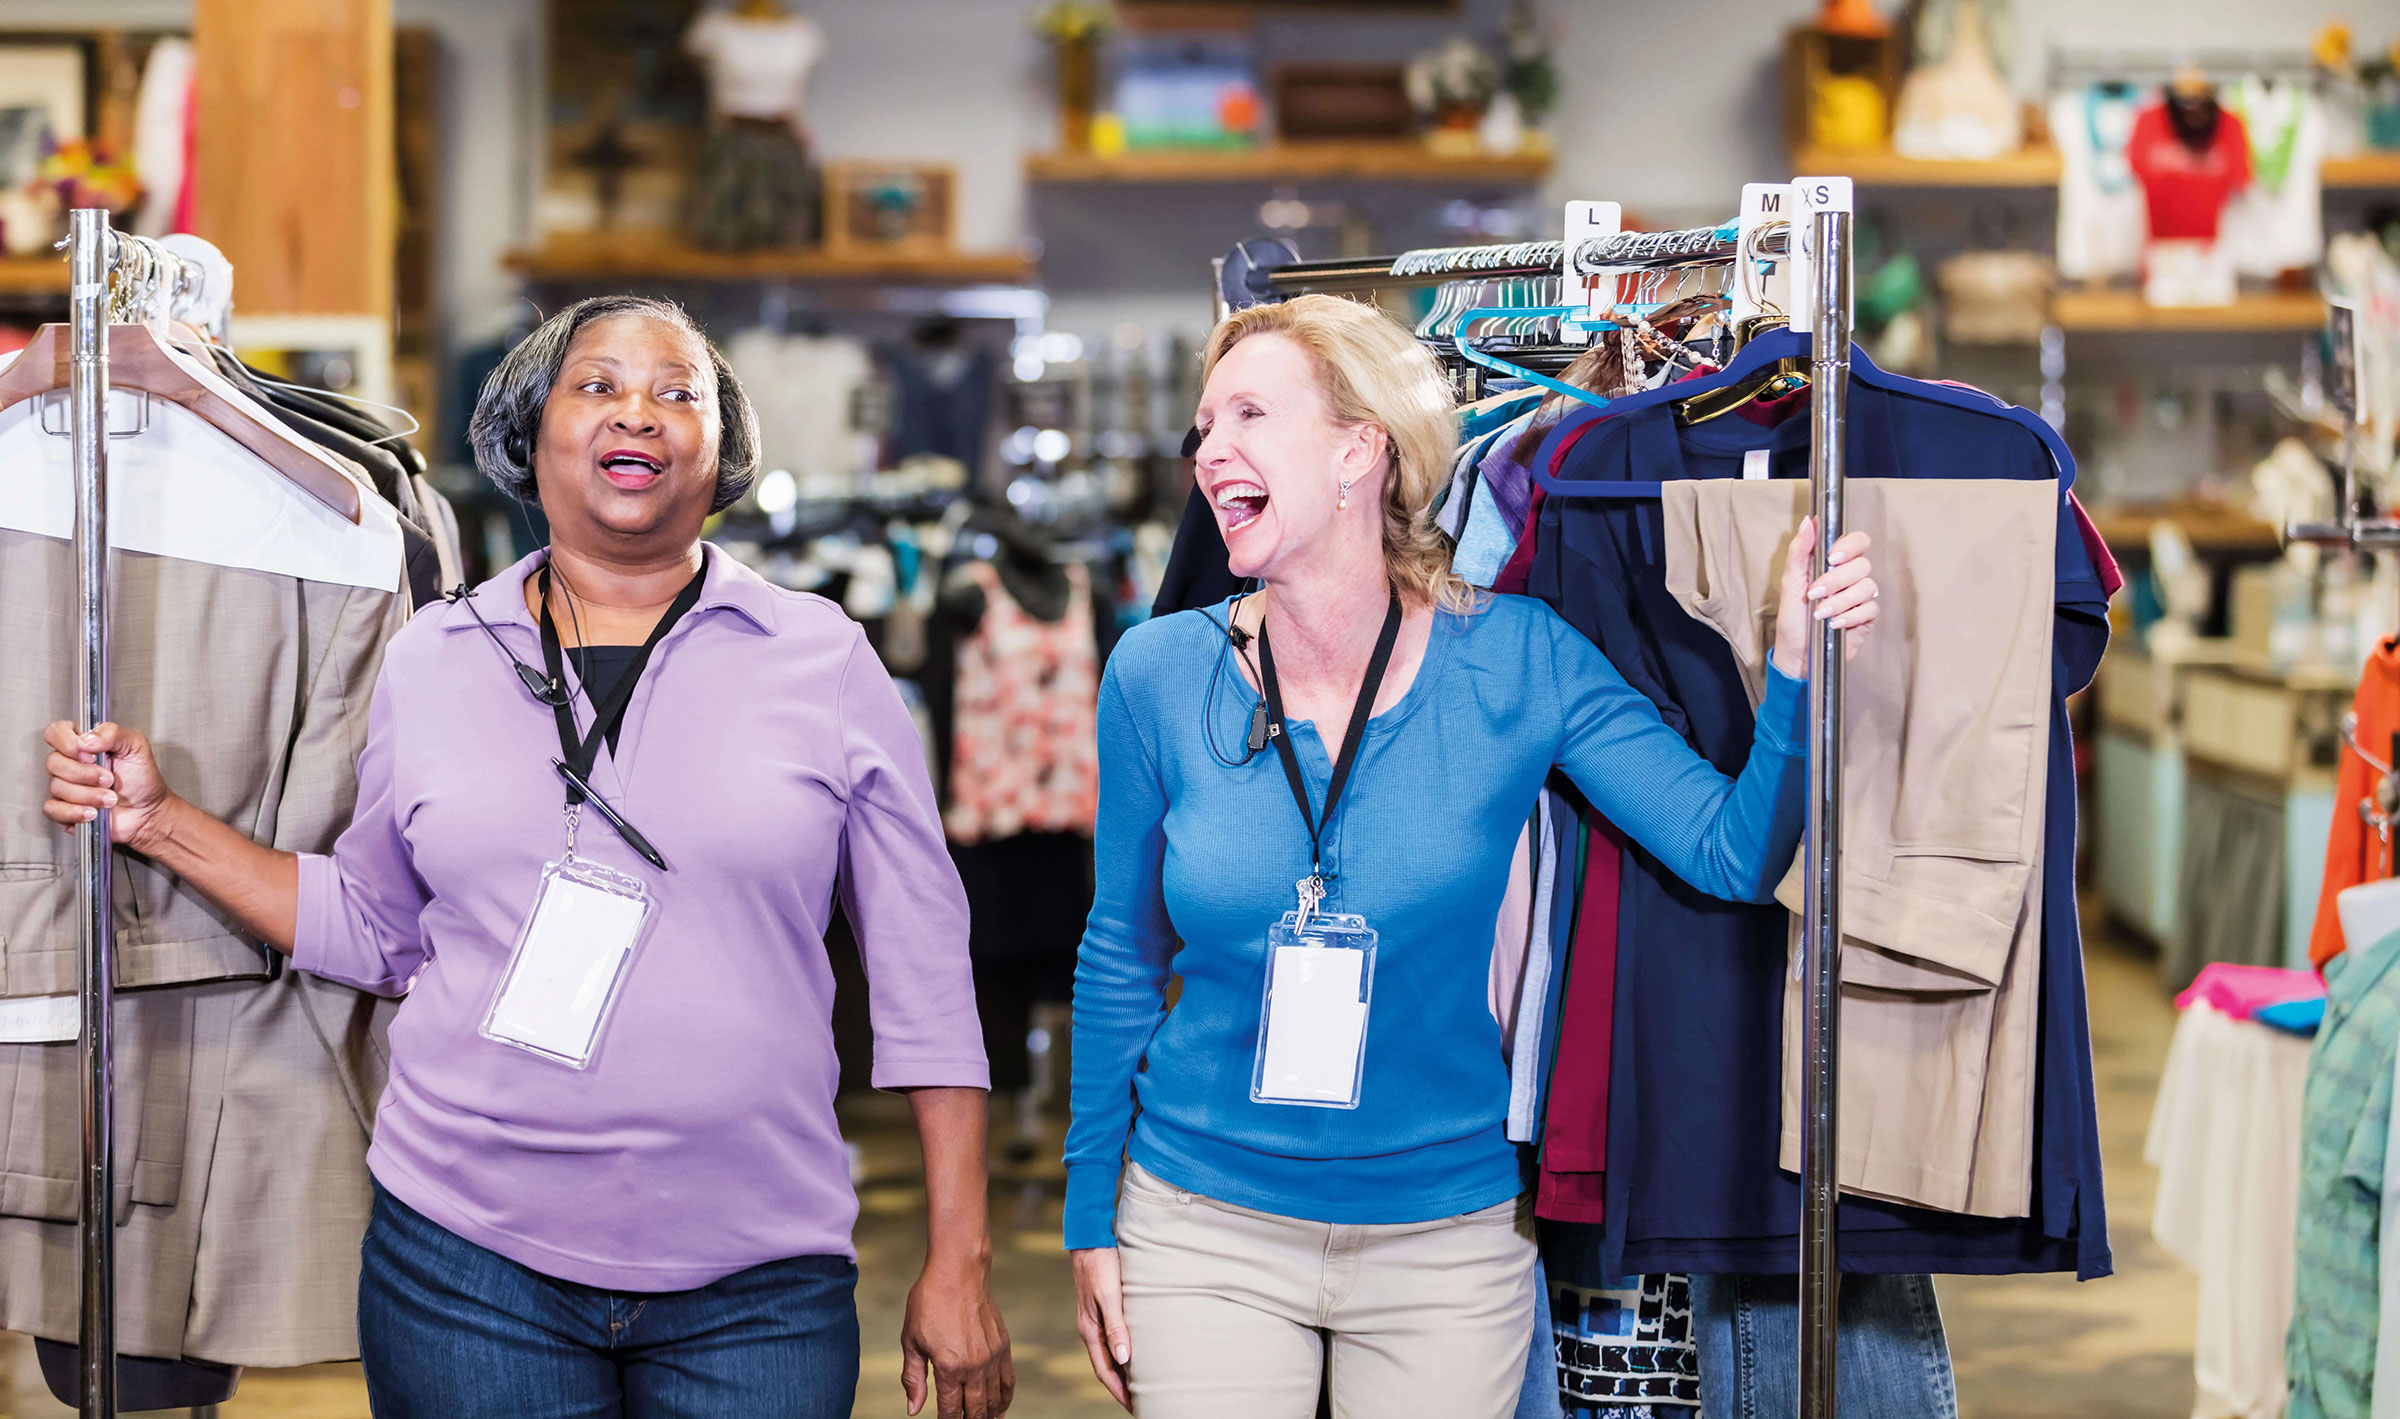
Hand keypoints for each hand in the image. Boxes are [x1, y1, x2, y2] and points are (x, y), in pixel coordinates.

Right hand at [43, 721, 179, 855]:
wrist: (148, 810)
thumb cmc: (142, 779)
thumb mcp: (137, 746)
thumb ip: (113, 733)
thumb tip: (85, 739)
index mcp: (83, 743)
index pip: (56, 732)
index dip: (67, 742)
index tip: (89, 754)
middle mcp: (70, 763)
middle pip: (54, 762)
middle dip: (85, 774)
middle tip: (109, 779)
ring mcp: (64, 786)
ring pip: (57, 787)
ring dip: (89, 795)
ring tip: (110, 798)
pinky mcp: (63, 809)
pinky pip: (53, 809)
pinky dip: (75, 812)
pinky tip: (94, 812)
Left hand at [901, 1255, 1013, 1418]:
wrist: (959, 1272)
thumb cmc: (929, 1302)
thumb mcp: (911, 1340)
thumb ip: (913, 1378)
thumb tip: (914, 1409)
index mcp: (949, 1367)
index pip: (951, 1410)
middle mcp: (975, 1366)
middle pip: (976, 1410)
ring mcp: (992, 1357)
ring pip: (994, 1400)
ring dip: (988, 1416)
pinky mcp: (1003, 1347)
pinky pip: (1008, 1382)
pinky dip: (1005, 1399)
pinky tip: (999, 1409)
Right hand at [1071, 1246, 1132, 1410]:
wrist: (1090, 1239)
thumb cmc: (1101, 1265)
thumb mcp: (1110, 1296)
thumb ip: (1116, 1327)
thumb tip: (1124, 1359)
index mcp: (1090, 1331)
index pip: (1105, 1371)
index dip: (1119, 1391)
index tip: (1135, 1407)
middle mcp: (1091, 1329)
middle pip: (1107, 1367)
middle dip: (1121, 1387)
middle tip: (1141, 1402)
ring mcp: (1096, 1320)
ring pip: (1110, 1354)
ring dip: (1123, 1371)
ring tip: (1141, 1384)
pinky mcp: (1102, 1309)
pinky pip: (1113, 1339)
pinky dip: (1123, 1352)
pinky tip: (1135, 1352)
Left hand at [1771, 518, 1878, 676]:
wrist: (1796, 654)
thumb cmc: (1792, 619)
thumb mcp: (1790, 584)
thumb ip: (1799, 552)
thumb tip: (1808, 523)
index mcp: (1833, 564)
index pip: (1857, 542)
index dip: (1850, 546)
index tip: (1831, 558)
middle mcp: (1850, 578)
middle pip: (1863, 565)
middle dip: (1837, 580)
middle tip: (1815, 593)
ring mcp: (1860, 598)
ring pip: (1867, 588)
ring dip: (1840, 602)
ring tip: (1820, 614)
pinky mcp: (1866, 618)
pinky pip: (1871, 609)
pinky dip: (1850, 617)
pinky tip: (1834, 624)